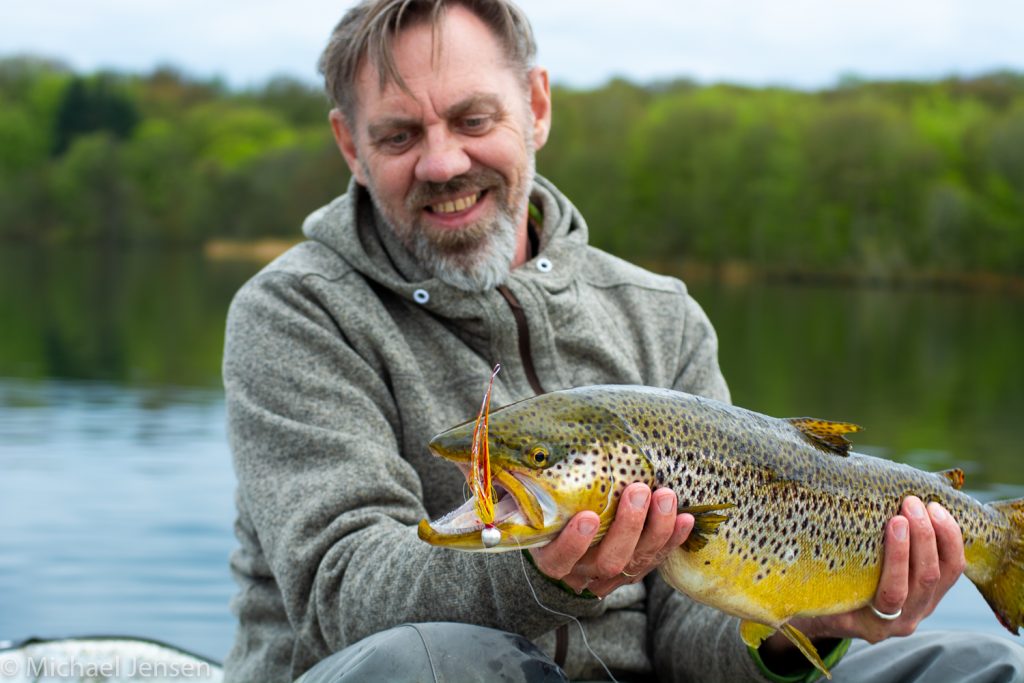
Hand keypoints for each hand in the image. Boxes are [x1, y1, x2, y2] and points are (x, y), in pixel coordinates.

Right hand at [529, 483, 693, 597]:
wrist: (565, 537)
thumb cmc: (547, 511)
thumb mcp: (528, 504)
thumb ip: (516, 489)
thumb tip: (496, 458)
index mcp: (551, 557)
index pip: (559, 558)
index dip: (574, 542)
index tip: (586, 516)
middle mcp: (582, 573)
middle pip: (607, 561)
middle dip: (628, 526)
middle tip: (638, 491)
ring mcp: (611, 575)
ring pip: (636, 562)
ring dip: (655, 529)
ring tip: (665, 496)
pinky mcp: (634, 570)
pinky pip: (657, 560)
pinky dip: (673, 540)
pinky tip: (685, 518)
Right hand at [765, 495, 965, 656]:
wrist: (829, 618)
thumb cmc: (811, 596)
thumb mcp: (803, 592)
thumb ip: (799, 575)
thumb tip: (775, 530)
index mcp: (869, 623)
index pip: (893, 593)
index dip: (899, 557)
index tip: (893, 520)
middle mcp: (900, 621)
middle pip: (925, 580)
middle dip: (922, 537)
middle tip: (909, 503)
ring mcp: (920, 610)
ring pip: (945, 575)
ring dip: (940, 536)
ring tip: (927, 504)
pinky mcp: (931, 596)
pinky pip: (953, 570)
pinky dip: (951, 541)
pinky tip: (940, 514)